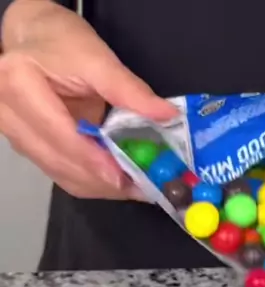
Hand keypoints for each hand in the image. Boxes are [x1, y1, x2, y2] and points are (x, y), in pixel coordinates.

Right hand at [0, 0, 175, 199]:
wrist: (32, 39)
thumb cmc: (60, 42)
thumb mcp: (95, 57)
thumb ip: (128, 89)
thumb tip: (166, 115)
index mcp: (19, 86)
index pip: (60, 136)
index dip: (94, 161)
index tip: (126, 177)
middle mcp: (10, 117)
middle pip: (61, 163)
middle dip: (104, 180)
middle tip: (143, 186)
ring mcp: (17, 137)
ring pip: (62, 175)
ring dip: (101, 186)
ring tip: (137, 185)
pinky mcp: (30, 149)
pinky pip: (63, 175)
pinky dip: (93, 181)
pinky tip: (119, 179)